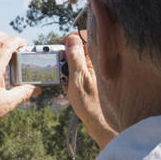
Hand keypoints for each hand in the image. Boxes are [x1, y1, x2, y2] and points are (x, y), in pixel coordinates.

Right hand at [62, 32, 116, 147]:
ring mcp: (92, 70)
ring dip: (66, 68)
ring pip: (75, 60)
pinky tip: (68, 87)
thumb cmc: (90, 103)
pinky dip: (68, 77)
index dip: (71, 39)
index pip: (84, 37)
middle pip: (78, 47)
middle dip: (66, 56)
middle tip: (61, 68)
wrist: (98, 123)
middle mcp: (96, 62)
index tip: (62, 46)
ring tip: (65, 81)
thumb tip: (71, 38)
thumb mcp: (77, 78)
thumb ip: (75, 57)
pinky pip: (75, 71)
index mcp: (96, 58)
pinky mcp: (89, 78)